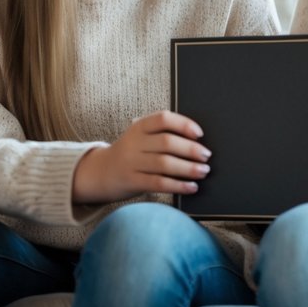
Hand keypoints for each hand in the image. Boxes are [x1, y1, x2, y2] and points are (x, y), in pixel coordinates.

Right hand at [72, 110, 210, 203]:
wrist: (100, 173)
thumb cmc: (131, 153)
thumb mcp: (140, 137)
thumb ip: (161, 135)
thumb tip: (197, 142)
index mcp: (138, 126)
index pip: (163, 119)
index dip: (183, 124)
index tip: (199, 133)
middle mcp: (134, 142)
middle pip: (166, 142)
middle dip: (190, 149)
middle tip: (206, 155)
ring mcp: (131, 162)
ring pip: (164, 164)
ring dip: (188, 168)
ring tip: (203, 171)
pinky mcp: (132, 181)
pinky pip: (158, 183)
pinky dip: (178, 185)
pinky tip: (191, 187)